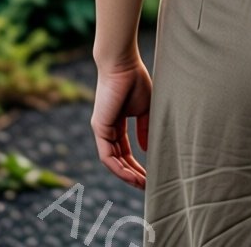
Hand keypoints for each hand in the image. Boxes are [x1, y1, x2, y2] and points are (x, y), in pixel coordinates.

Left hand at [92, 56, 151, 188]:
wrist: (123, 64)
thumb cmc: (135, 80)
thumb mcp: (145, 110)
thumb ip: (145, 129)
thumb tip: (147, 149)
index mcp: (116, 123)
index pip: (126, 151)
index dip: (138, 165)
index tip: (151, 175)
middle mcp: (106, 128)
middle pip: (119, 159)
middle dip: (134, 174)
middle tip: (149, 186)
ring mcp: (101, 129)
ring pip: (112, 161)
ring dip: (127, 175)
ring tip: (143, 185)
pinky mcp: (99, 127)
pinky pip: (107, 155)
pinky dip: (119, 168)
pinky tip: (133, 176)